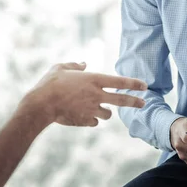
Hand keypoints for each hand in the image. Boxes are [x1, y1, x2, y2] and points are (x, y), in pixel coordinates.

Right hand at [21, 62, 147, 126]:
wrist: (42, 104)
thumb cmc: (50, 83)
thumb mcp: (61, 68)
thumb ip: (75, 66)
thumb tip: (84, 64)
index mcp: (94, 80)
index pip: (120, 81)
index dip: (134, 83)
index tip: (144, 86)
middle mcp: (96, 95)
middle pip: (122, 100)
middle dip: (135, 102)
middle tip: (143, 103)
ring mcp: (91, 109)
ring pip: (108, 114)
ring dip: (106, 112)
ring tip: (99, 108)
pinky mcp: (84, 121)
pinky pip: (94, 122)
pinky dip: (92, 119)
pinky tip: (84, 115)